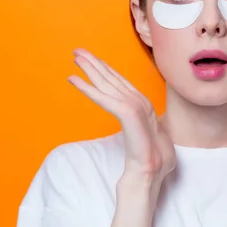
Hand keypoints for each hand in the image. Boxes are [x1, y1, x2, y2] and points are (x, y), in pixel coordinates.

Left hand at [67, 48, 175, 182]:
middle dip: (96, 63)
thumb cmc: (152, 161)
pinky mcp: (128, 115)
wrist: (150, 176)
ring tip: (76, 57)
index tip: (92, 61)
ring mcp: (136, 108)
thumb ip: (142, 128)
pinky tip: (74, 80)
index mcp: (144, 106)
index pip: (122, 83)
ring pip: (109, 84)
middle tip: (78, 51)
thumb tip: (138, 130)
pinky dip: (88, 88)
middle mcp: (141, 102)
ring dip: (91, 69)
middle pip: (114, 78)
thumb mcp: (148, 138)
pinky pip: (104, 98)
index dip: (106, 70)